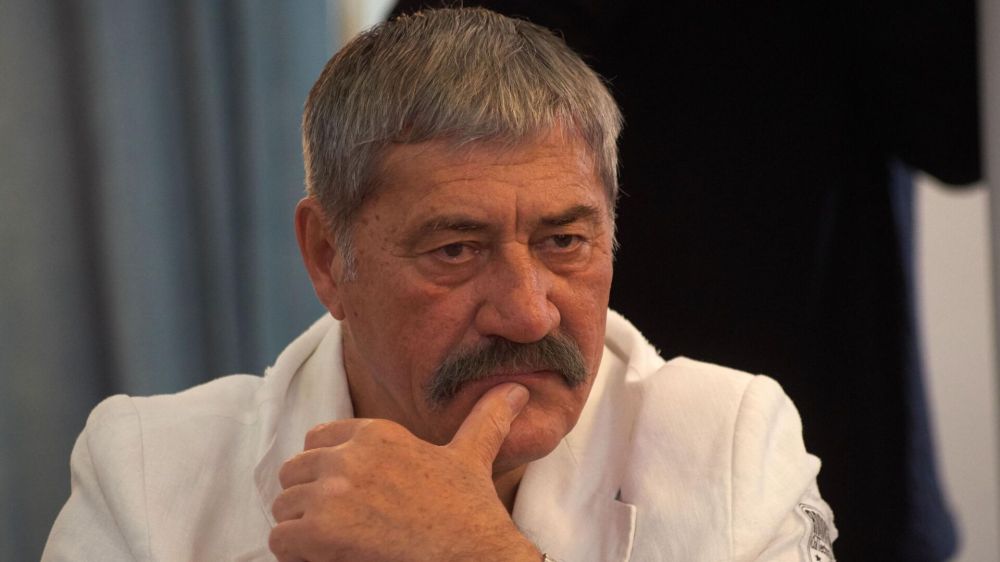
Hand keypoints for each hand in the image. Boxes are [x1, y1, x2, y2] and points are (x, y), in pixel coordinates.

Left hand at [268, 383, 541, 561]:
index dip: (326, 471)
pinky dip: (297, 554)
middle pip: (293, 472)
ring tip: (337, 544)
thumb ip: (486, 420)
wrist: (473, 555)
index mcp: (377, 434)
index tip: (350, 496)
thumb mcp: (473, 457)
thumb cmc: (472, 514)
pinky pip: (280, 539)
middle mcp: (349, 455)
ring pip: (283, 507)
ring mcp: (332, 492)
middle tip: (342, 527)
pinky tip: (331, 558)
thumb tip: (516, 391)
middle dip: (308, 500)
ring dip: (301, 529)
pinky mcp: (319, 530)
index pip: (316, 440)